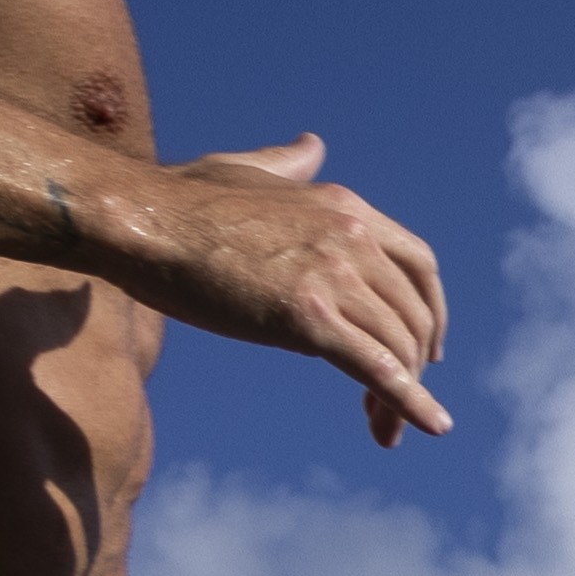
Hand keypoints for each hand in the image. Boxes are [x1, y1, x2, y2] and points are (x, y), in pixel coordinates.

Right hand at [135, 134, 453, 443]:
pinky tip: (430, 426)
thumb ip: (287, 164)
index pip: (418, 264)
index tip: (426, 345)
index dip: (430, 310)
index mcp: (345, 207)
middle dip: (413, 364)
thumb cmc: (181, 199)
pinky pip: (376, 368)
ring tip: (386, 430)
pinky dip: (410, 402)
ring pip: (396, 347)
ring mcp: (333, 275)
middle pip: (412, 314)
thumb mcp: (247, 169)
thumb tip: (312, 145)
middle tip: (396, 402)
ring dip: (403, 395)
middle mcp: (351, 238)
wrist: (144, 222)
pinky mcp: (308, 317)